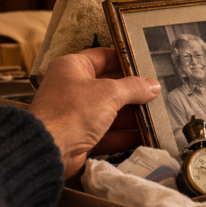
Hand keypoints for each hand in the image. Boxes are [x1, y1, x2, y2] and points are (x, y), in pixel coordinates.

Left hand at [30, 48, 160, 177]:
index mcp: (73, 68)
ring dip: (133, 115)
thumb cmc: (72, 112)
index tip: (147, 64)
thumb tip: (153, 86)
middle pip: (111, 85)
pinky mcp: (81, 136)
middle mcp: (73, 88)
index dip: (125, 59)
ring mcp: (77, 113)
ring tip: (156, 115)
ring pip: (111, 111)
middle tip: (157, 93)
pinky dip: (125, 135)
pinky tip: (145, 135)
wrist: (47, 150)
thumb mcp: (109, 93)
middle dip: (134, 91)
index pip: (104, 56)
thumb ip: (134, 88)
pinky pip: (108, 132)